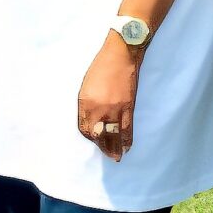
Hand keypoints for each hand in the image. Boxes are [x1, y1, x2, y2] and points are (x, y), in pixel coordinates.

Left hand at [77, 36, 139, 161]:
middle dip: (102, 146)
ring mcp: (114, 109)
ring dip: (114, 148)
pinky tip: (126, 146)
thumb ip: (87, 102)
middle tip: (106, 155)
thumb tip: (91, 117)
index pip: (84, 127)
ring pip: (113, 135)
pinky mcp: (128, 106)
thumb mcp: (86, 85)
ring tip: (116, 157)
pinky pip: (127, 128)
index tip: (92, 139)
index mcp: (85, 102)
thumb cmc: (100, 67)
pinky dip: (127, 139)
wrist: (120, 55)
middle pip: (98, 134)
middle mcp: (98, 109)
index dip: (89, 136)